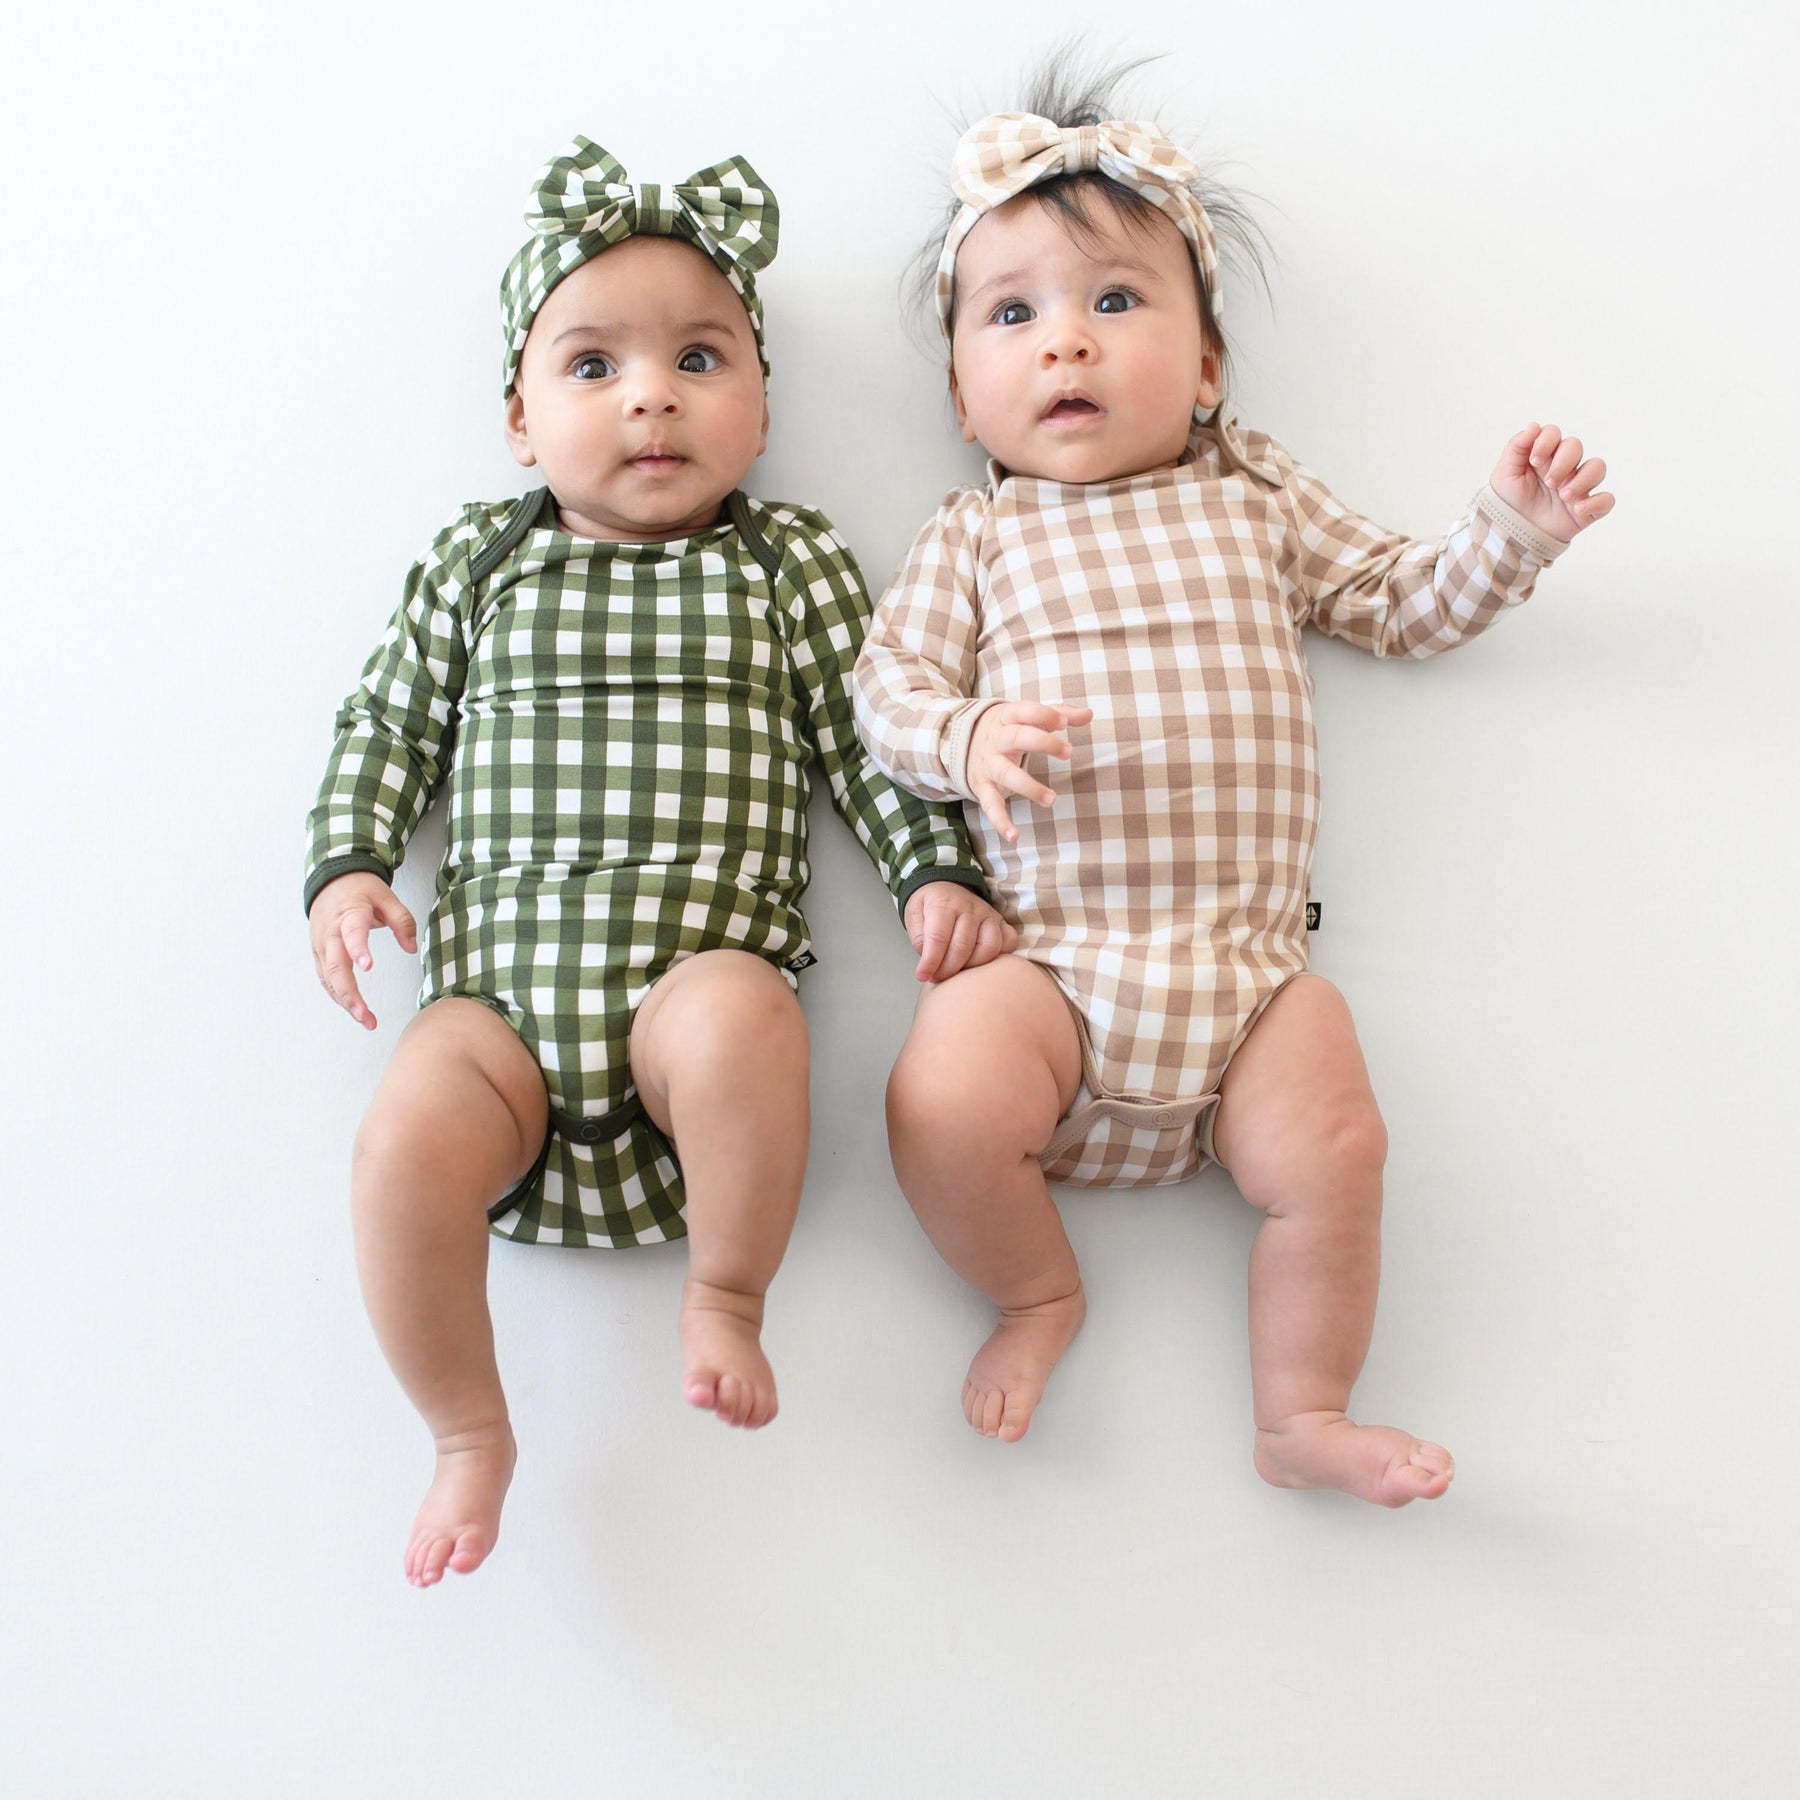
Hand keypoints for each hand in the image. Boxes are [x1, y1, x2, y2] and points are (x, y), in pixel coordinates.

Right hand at [309, 871, 418, 1029]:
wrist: (331, 880)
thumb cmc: (360, 889)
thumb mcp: (386, 897)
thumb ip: (402, 921)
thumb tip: (412, 948)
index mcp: (349, 915)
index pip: (352, 933)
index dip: (359, 949)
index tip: (368, 966)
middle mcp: (330, 933)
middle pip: (336, 966)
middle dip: (349, 994)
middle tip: (366, 1015)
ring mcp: (321, 946)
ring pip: (329, 979)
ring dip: (345, 1002)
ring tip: (366, 1021)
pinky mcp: (319, 954)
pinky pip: (326, 979)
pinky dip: (338, 996)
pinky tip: (353, 1010)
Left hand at [903, 882, 1018, 982]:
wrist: (946, 885)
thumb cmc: (929, 906)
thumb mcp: (913, 914)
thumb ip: (918, 938)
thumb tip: (929, 962)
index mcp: (944, 903)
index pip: (938, 938)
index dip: (930, 962)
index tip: (922, 976)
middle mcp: (969, 907)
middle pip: (963, 947)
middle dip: (947, 970)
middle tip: (936, 977)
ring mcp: (988, 914)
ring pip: (989, 948)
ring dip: (972, 967)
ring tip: (957, 972)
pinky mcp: (1001, 922)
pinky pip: (1009, 942)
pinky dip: (999, 956)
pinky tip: (981, 962)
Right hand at [966, 700, 1092, 843]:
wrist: (959, 742)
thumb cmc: (1006, 728)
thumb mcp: (1027, 717)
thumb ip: (1059, 714)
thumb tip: (1088, 713)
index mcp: (1007, 718)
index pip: (1024, 711)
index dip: (1043, 715)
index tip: (1063, 722)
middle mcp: (996, 740)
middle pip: (1016, 737)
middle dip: (1043, 743)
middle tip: (1068, 752)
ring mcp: (989, 765)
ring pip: (1006, 774)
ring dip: (1029, 787)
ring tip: (1051, 799)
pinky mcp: (983, 788)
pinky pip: (990, 806)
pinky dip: (1000, 822)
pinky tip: (1014, 836)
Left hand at [1490, 422, 1613, 540]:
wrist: (1512, 532)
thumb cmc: (1510, 501)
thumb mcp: (1505, 473)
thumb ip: (1516, 447)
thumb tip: (1534, 426)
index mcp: (1544, 455)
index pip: (1554, 434)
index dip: (1546, 441)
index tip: (1534, 461)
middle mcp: (1564, 466)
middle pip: (1576, 446)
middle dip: (1562, 462)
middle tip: (1549, 482)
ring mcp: (1578, 486)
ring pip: (1597, 467)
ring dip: (1582, 479)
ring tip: (1563, 496)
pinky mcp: (1588, 507)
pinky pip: (1607, 499)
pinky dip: (1596, 503)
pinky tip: (1578, 510)